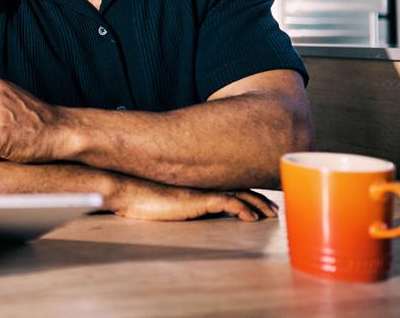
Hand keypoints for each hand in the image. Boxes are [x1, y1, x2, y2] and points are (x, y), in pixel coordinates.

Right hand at [109, 176, 278, 221]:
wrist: (126, 188)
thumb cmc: (138, 194)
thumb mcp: (162, 196)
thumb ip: (176, 197)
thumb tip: (179, 204)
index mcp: (195, 182)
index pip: (228, 183)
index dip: (246, 191)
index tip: (260, 200)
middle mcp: (202, 182)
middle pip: (240, 187)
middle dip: (259, 198)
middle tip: (273, 208)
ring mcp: (201, 189)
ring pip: (240, 194)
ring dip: (258, 205)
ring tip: (271, 214)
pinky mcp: (198, 199)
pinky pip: (229, 204)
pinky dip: (243, 210)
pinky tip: (252, 218)